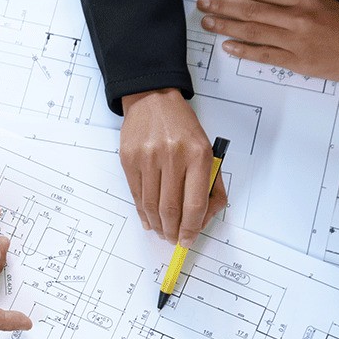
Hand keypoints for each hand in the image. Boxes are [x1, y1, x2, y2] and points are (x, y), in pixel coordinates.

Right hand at [120, 88, 229, 246]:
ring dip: (157, 225)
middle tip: (174, 239)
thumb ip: (210, 183)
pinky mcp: (129, 159)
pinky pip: (137, 194)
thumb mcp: (206, 149)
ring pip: (151, 205)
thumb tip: (202, 218)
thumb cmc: (182, 126)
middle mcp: (173, 156)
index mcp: (198, 155)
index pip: (195, 204)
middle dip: (173, 231)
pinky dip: (143, 212)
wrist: (152, 99)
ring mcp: (148, 158)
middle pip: (171, 209)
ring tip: (162, 231)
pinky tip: (148, 219)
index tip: (189, 239)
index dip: (192, 228)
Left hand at [197, 0, 338, 86]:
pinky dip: (245, 51)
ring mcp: (296, 41)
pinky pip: (265, 56)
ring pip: (253, 32)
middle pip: (251, 11)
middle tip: (203, 4)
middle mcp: (297, 18)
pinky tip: (228, 46)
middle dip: (223, 6)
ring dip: (226, 27)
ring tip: (208, 23)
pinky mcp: (299, 63)